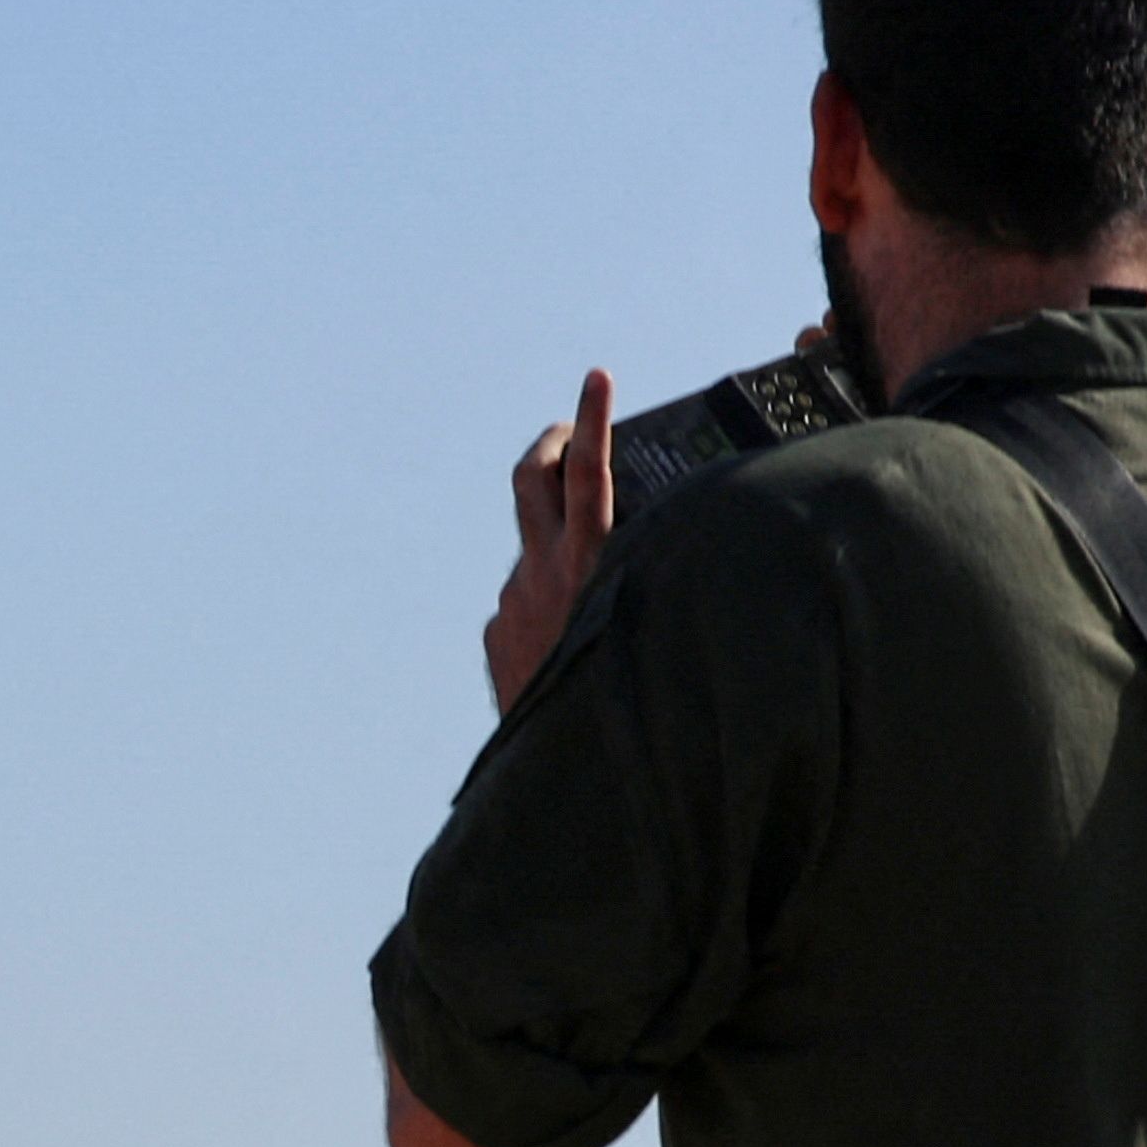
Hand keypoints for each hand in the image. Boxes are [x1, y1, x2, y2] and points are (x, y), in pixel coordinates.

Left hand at [479, 368, 616, 716]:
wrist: (557, 770)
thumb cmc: (620, 700)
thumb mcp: (645, 624)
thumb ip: (641, 577)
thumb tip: (649, 551)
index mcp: (588, 564)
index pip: (590, 473)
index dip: (593, 420)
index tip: (595, 375)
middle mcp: (541, 572)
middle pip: (531, 479)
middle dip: (551, 445)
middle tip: (566, 434)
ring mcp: (512, 600)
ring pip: (535, 548)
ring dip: (562, 548)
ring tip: (597, 589)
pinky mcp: (496, 632)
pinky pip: (525, 602)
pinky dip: (550, 607)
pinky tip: (575, 646)